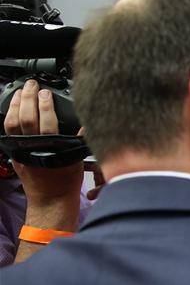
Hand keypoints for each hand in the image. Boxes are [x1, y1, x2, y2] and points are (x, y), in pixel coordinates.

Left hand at [3, 80, 84, 207]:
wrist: (51, 199)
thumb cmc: (65, 181)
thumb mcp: (77, 158)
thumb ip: (79, 137)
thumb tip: (87, 120)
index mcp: (51, 148)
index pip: (46, 121)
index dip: (46, 104)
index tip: (48, 93)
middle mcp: (32, 148)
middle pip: (26, 117)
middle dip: (29, 98)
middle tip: (33, 86)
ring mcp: (20, 149)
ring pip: (12, 122)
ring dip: (16, 104)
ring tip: (21, 92)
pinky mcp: (13, 151)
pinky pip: (7, 130)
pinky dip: (9, 116)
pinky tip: (14, 108)